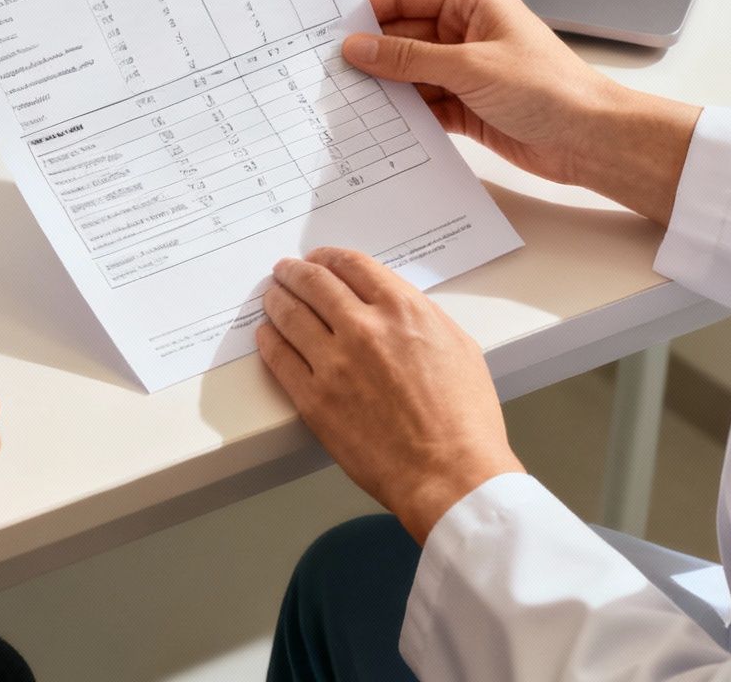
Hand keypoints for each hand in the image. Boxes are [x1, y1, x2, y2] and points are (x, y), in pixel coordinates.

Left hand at [257, 248, 522, 543]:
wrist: (449, 474)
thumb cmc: (464, 420)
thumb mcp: (458, 347)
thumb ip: (420, 319)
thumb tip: (391, 307)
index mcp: (403, 310)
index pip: (352, 265)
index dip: (329, 257)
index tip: (318, 258)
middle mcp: (364, 328)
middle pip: (314, 283)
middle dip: (295, 272)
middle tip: (285, 270)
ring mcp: (334, 363)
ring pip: (290, 315)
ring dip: (276, 299)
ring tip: (270, 296)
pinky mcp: (313, 399)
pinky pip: (279, 358)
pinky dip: (268, 340)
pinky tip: (266, 334)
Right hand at [342, 0, 699, 224]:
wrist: (591, 140)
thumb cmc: (553, 90)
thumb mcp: (471, 67)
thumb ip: (410, 58)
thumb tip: (361, 47)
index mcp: (474, 3)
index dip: (369, 9)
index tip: (334, 28)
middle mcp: (468, 33)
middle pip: (403, 36)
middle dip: (372, 53)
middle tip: (334, 72)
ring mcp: (466, 71)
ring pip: (410, 73)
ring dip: (386, 87)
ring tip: (351, 101)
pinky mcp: (467, 106)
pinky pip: (424, 103)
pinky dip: (405, 113)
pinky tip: (382, 124)